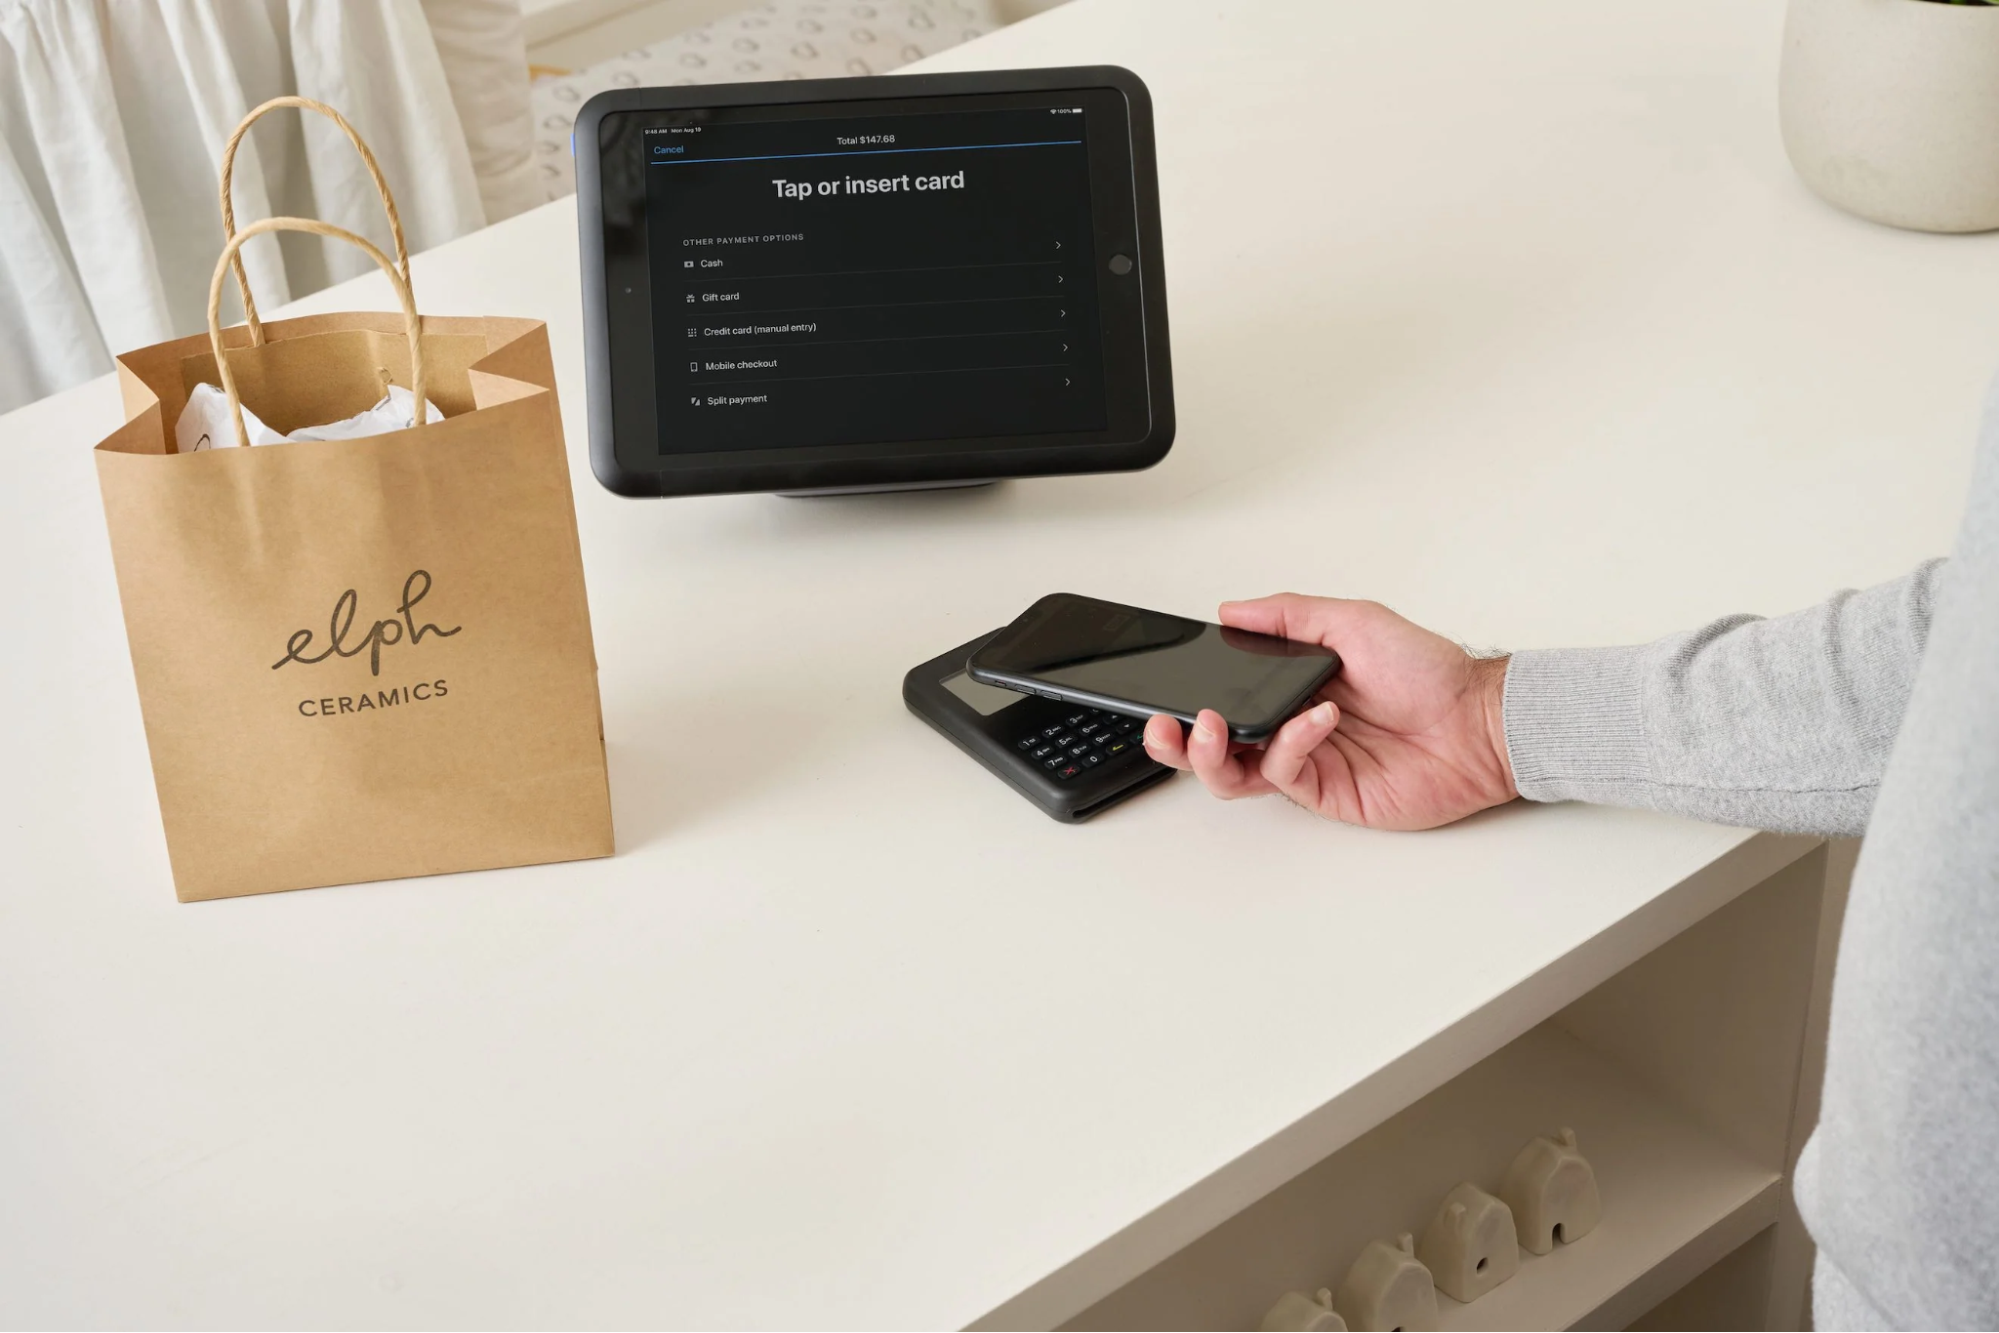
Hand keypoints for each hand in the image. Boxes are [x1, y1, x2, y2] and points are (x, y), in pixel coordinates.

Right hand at [1142, 594, 1516, 829]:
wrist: (1478, 721)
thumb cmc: (1430, 672)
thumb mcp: (1353, 620)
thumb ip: (1287, 616)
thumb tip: (1232, 610)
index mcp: (1290, 686)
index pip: (1224, 695)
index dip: (1191, 695)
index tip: (1168, 685)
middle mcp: (1291, 727)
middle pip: (1215, 745)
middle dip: (1179, 740)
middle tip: (1167, 725)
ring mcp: (1308, 763)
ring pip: (1235, 774)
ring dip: (1214, 752)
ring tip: (1216, 727)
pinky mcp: (1327, 792)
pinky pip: (1285, 772)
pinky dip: (1290, 741)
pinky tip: (1315, 716)